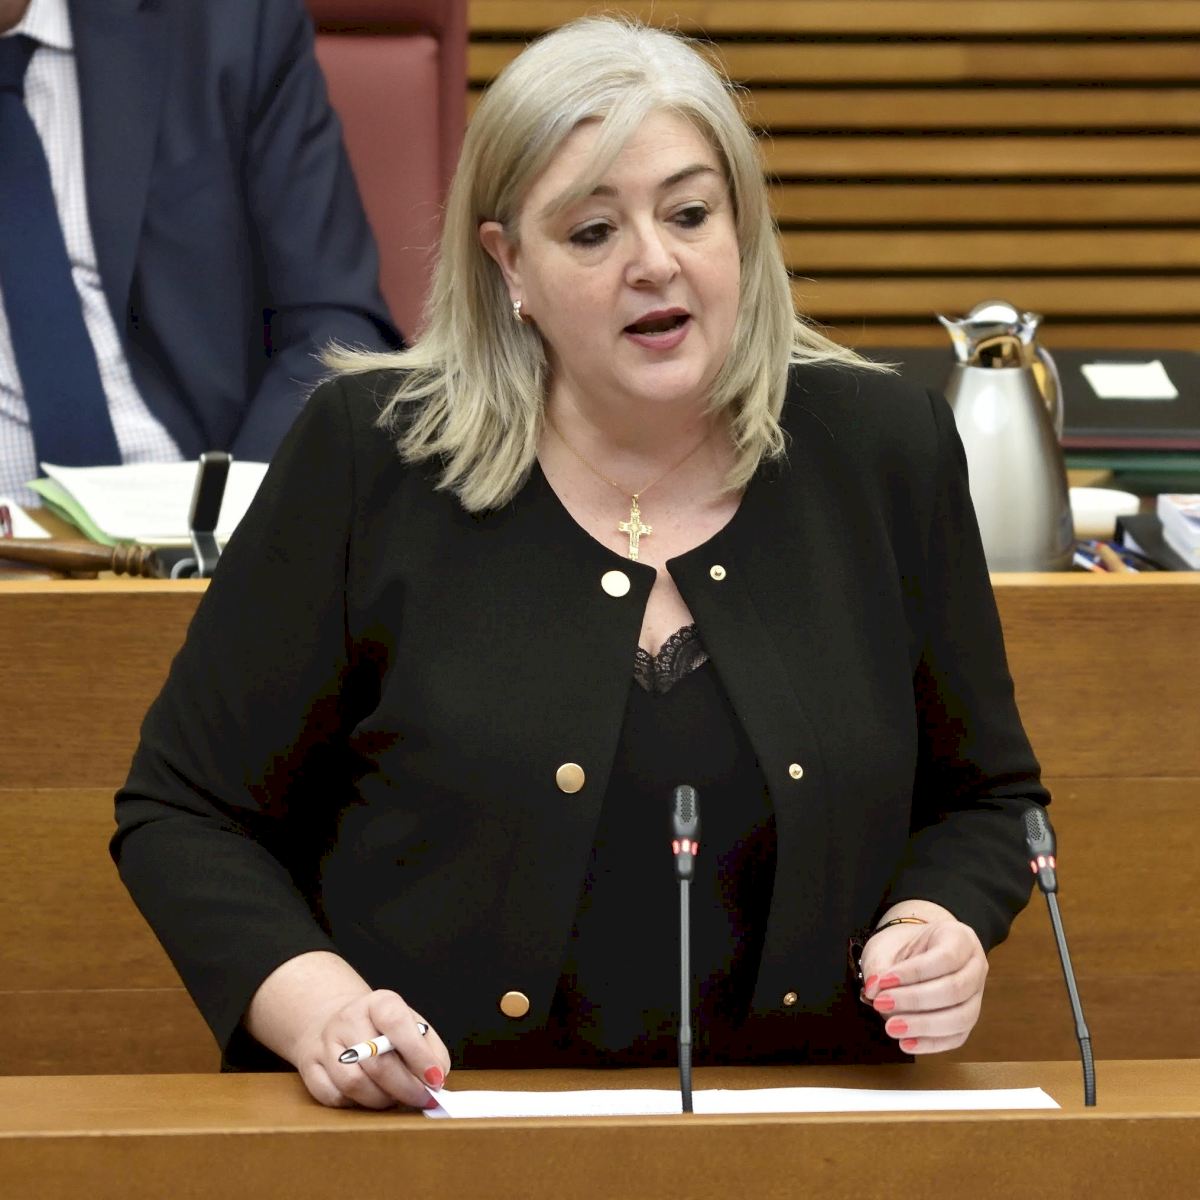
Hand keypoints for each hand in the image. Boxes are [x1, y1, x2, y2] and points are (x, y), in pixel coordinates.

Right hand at [244, 951, 450, 1109]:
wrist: (339, 1022)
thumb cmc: (384, 1029)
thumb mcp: (413, 1026)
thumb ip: (431, 1049)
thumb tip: (437, 1079)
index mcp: (379, 1002)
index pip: (397, 1023)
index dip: (419, 1055)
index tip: (435, 1079)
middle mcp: (349, 1018)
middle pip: (377, 1062)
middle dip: (405, 1088)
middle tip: (423, 1099)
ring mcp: (325, 1042)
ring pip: (353, 1084)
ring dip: (381, 1099)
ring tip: (395, 1098)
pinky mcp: (309, 1067)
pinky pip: (334, 1097)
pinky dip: (356, 1104)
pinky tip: (368, 1096)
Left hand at [859, 911, 987, 1054]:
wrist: (916, 950)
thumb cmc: (903, 945)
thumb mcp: (888, 946)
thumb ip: (880, 967)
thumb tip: (874, 992)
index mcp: (960, 938)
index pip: (944, 958)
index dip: (913, 973)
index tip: (883, 981)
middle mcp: (976, 966)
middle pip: (955, 989)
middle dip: (915, 1001)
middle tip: (881, 1003)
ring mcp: (977, 995)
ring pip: (961, 1017)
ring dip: (923, 1026)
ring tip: (891, 1027)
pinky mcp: (969, 1019)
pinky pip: (957, 1038)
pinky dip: (931, 1043)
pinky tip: (906, 1043)